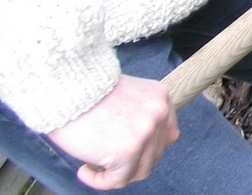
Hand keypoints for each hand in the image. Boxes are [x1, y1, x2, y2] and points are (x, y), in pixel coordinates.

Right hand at [47, 75, 179, 189]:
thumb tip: (137, 142)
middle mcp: (158, 115)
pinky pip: (118, 180)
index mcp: (161, 98)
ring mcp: (145, 134)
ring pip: (139, 171)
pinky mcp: (127, 152)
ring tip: (94, 166)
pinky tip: (85, 170)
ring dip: (117, 174)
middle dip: (131, 162)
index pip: (167, 135)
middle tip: (108, 161)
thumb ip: (140, 113)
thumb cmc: (87, 91)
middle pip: (154, 155)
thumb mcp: (127, 93)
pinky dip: (99, 181)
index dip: (146, 149)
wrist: (67, 87)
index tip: (128, 152)